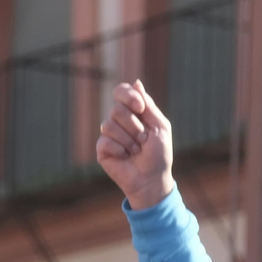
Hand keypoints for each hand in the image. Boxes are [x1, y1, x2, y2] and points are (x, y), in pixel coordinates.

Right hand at [98, 80, 175, 208]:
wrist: (152, 179)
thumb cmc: (159, 154)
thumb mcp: (160, 127)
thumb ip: (148, 105)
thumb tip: (136, 82)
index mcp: (133, 112)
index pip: (121, 91)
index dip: (128, 96)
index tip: (140, 108)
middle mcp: (119, 120)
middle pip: (116, 109)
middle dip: (134, 126)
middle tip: (143, 140)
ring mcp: (109, 134)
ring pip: (109, 125)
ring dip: (129, 140)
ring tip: (136, 151)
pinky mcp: (102, 148)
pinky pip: (105, 141)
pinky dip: (120, 150)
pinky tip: (125, 157)